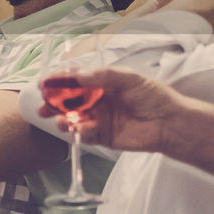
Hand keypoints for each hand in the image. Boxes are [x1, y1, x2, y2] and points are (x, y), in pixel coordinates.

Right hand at [38, 66, 193, 154]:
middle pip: (70, 100)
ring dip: (63, 119)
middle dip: (54, 102)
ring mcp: (99, 118)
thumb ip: (102, 76)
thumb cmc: (153, 96)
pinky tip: (79, 128)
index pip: (76, 79)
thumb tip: (77, 76)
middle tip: (43, 105)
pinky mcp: (103, 137)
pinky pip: (85, 134)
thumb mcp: (128, 78)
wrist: (170, 123)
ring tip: (60, 120)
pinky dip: (79, 132)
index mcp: (103, 82)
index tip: (45, 83)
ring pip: (74, 118)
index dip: (59, 81)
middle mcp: (98, 100)